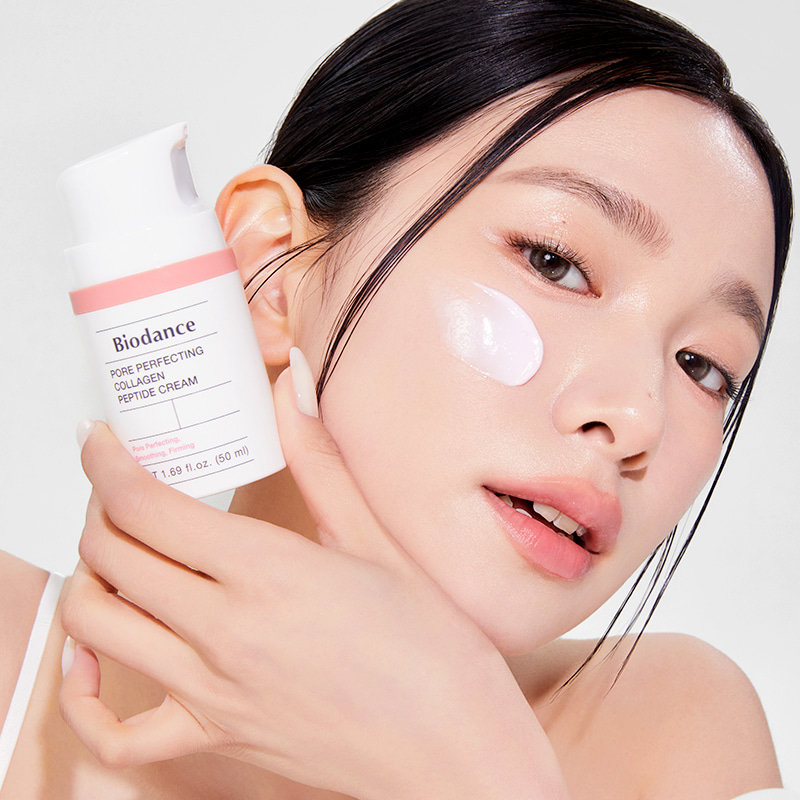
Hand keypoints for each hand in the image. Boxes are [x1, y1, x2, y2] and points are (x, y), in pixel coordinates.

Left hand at [59, 359, 568, 799]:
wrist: (455, 755)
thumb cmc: (435, 655)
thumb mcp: (378, 543)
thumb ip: (320, 460)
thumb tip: (293, 386)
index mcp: (267, 572)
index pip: (145, 506)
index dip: (105, 463)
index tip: (101, 441)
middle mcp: (225, 633)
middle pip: (110, 557)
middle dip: (98, 509)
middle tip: (120, 487)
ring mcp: (212, 693)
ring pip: (97, 628)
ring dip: (88, 579)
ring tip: (114, 554)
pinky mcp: (215, 740)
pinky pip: (116, 734)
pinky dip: (83, 697)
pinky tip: (95, 663)